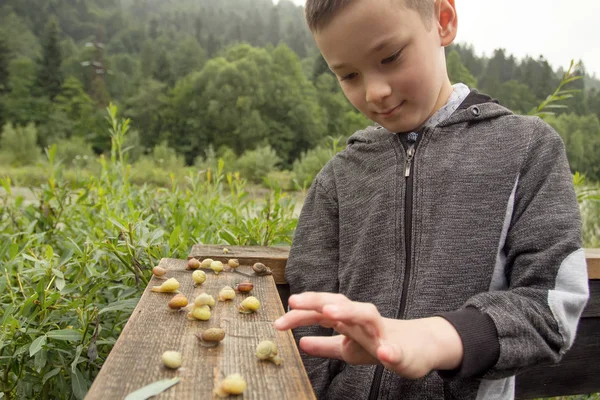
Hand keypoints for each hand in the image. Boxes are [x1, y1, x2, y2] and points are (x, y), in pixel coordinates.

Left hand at [274, 292, 462, 378]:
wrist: (419, 348)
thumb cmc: (379, 344)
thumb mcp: (347, 348)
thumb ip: (325, 345)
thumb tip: (300, 343)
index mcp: (348, 320)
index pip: (321, 312)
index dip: (299, 315)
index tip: (277, 323)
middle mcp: (362, 320)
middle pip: (339, 302)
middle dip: (316, 300)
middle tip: (295, 301)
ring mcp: (382, 332)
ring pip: (365, 315)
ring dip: (348, 311)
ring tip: (329, 312)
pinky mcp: (401, 349)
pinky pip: (395, 349)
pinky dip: (390, 350)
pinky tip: (384, 353)